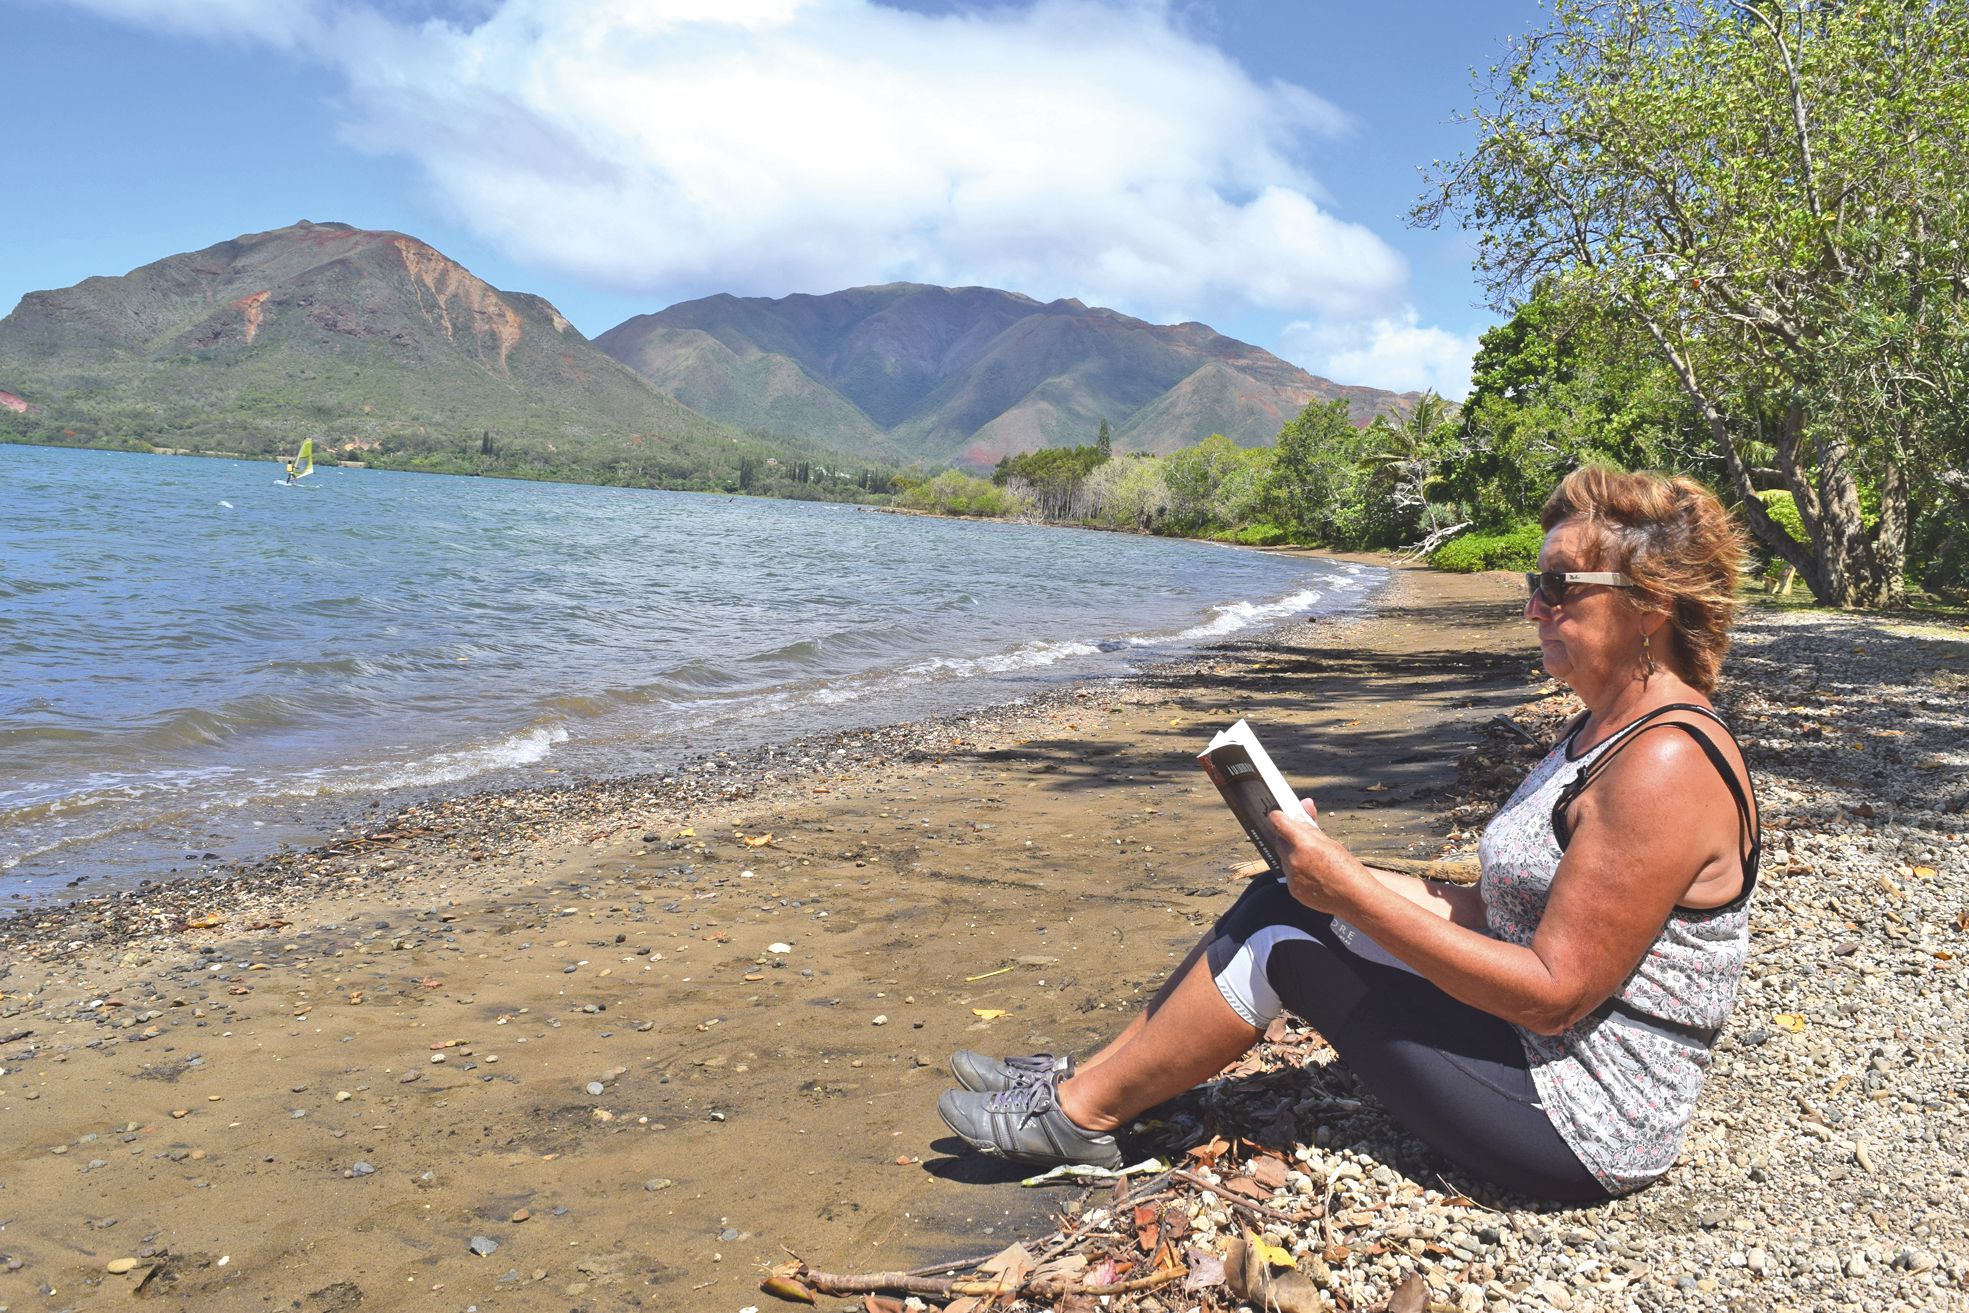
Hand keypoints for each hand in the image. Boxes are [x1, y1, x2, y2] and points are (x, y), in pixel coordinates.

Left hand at [1268, 796, 1367, 914]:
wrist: (1355, 899)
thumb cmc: (1347, 869)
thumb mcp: (1331, 842)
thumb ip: (1312, 826)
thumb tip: (1304, 805)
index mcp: (1304, 845)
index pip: (1279, 823)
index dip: (1277, 817)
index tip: (1277, 814)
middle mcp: (1294, 861)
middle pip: (1280, 842)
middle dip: (1288, 837)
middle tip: (1301, 838)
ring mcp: (1292, 877)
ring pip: (1285, 859)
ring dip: (1293, 856)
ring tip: (1314, 861)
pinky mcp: (1293, 890)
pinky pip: (1290, 875)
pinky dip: (1297, 872)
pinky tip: (1314, 874)